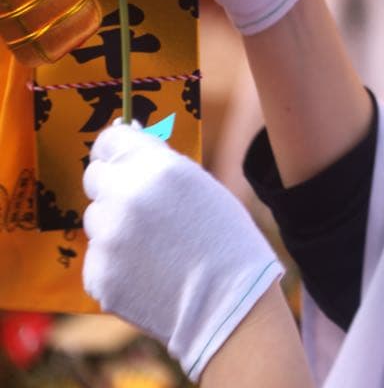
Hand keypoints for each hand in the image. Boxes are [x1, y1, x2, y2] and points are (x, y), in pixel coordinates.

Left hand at [83, 122, 283, 379]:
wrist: (227, 302)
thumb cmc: (225, 239)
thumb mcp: (201, 187)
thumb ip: (160, 168)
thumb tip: (128, 147)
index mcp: (157, 169)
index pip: (110, 141)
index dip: (116, 149)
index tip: (120, 157)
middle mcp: (126, 198)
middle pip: (95, 177)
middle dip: (113, 186)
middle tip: (140, 205)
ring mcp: (107, 239)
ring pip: (96, 219)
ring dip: (115, 226)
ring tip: (153, 245)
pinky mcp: (98, 275)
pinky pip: (98, 256)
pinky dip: (116, 261)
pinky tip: (148, 270)